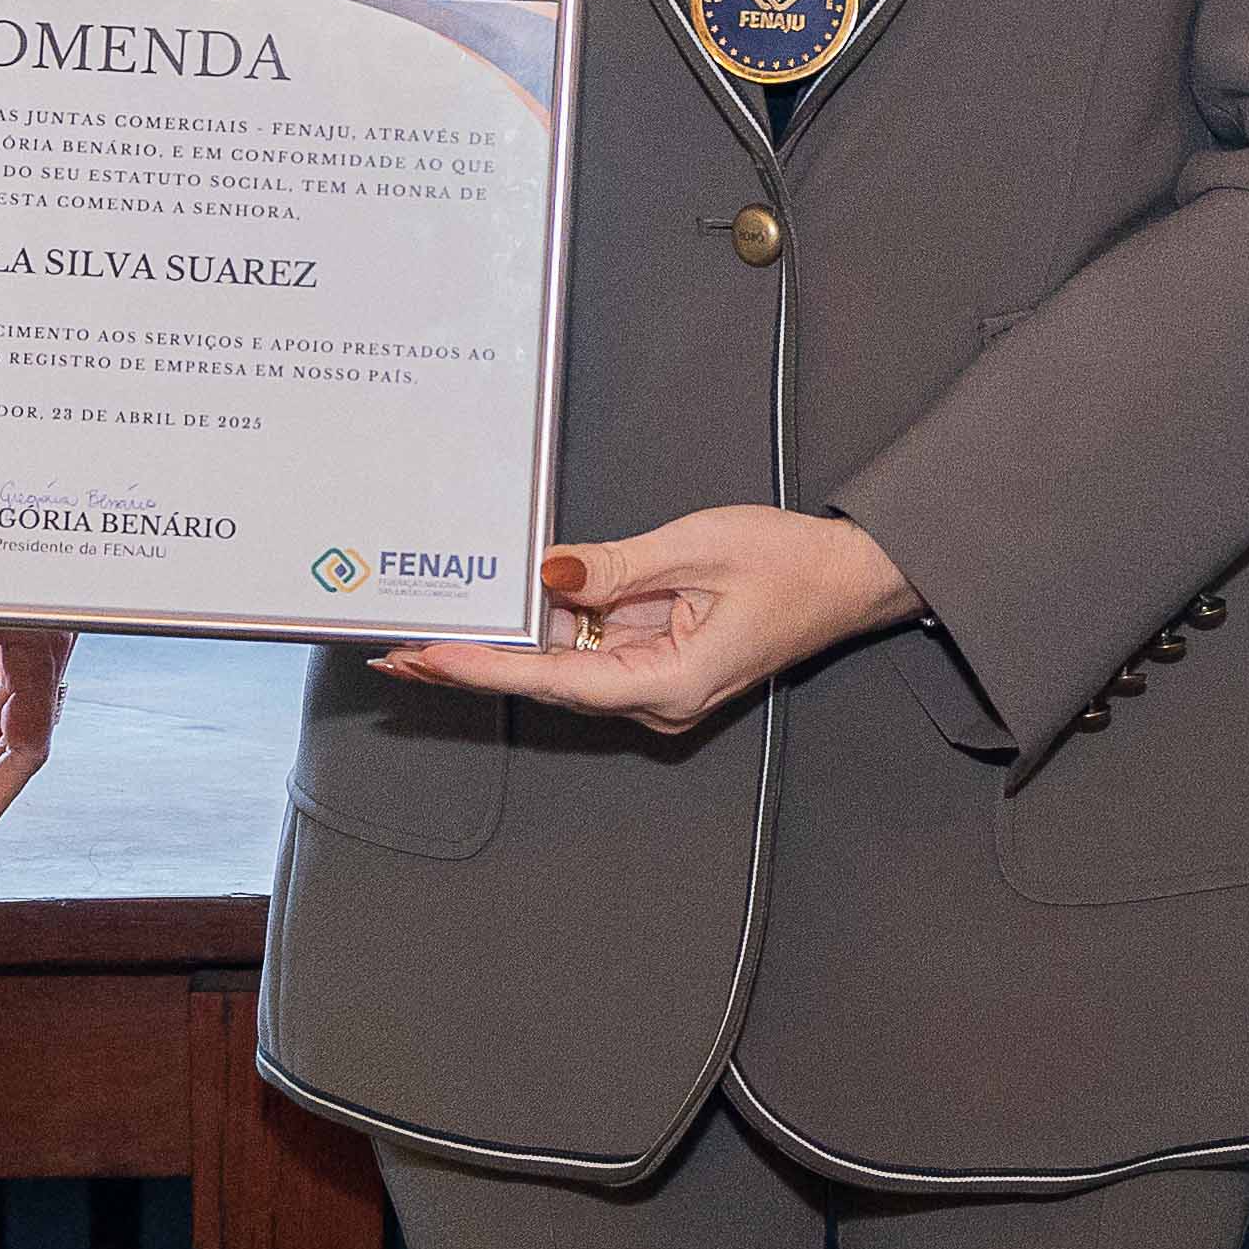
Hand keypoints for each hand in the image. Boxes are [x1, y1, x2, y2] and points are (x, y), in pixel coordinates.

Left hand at [373, 504, 916, 738]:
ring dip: (499, 652)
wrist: (855, 579)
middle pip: (547, 684)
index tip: (428, 657)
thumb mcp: (697, 547)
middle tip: (393, 654)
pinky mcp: (660, 665)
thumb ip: (614, 565)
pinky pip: (590, 651)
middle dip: (471, 666)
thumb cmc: (793, 563)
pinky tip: (495, 620)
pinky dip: (541, 637)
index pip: (555, 680)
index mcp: (670, 684)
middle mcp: (656, 701)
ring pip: (563, 669)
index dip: (485, 668)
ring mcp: (658, 687)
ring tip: (422, 638)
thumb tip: (543, 572)